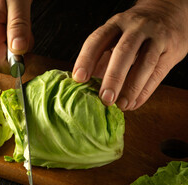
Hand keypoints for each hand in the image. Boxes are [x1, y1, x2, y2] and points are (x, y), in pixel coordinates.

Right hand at [0, 0, 33, 73]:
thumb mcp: (18, 1)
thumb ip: (19, 26)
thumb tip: (19, 51)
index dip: (14, 65)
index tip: (27, 51)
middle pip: (0, 57)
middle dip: (17, 49)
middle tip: (25, 26)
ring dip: (13, 40)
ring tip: (17, 17)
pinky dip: (8, 33)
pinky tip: (10, 17)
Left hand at [73, 0, 187, 110]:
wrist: (169, 13)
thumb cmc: (133, 32)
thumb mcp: (115, 36)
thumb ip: (100, 57)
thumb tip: (83, 84)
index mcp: (115, 24)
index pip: (98, 39)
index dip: (86, 59)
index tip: (78, 79)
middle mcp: (136, 27)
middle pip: (124, 52)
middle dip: (113, 77)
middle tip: (105, 98)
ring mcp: (156, 37)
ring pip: (145, 63)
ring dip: (132, 87)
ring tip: (121, 105)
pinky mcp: (172, 50)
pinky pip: (158, 73)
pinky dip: (145, 91)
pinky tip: (134, 103)